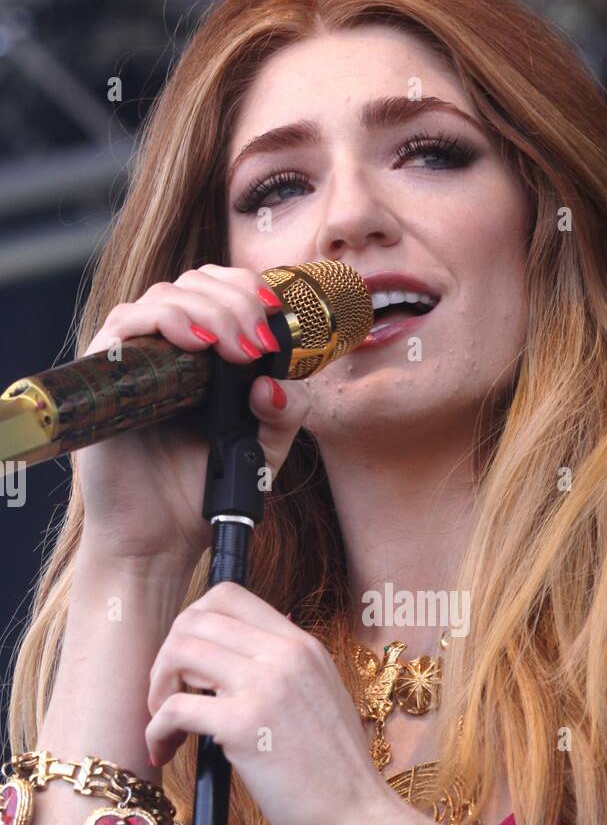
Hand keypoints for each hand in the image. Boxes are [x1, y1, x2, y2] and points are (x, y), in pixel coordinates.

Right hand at [77, 264, 301, 572]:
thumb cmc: (201, 495)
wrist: (159, 541)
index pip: (220, 291)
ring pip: (164, 296)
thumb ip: (283, 417)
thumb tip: (271, 384)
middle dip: (236, 300)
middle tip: (257, 341)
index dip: (248, 289)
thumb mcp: (261, 454)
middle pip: (195, 283)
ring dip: (208, 309)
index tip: (276, 315)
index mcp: (203, 356)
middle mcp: (166, 349)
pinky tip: (196, 341)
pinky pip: (125, 325)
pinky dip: (163, 320)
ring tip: (237, 347)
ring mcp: (134, 360)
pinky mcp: (104, 376)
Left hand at [145, 581, 389, 824]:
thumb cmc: (334, 779)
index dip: (192, 624)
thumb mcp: (320, 703)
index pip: (229, 596)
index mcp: (304, 647)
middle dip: (167, 656)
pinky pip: (174, 707)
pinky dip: (156, 729)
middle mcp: (286, 655)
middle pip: (195, 619)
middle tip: (168, 696)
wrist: (357, 824)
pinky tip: (164, 752)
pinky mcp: (245, 726)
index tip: (188, 664)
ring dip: (157, 687)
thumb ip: (284, 675)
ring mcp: (266, 687)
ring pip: (179, 652)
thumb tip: (230, 664)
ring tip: (164, 723)